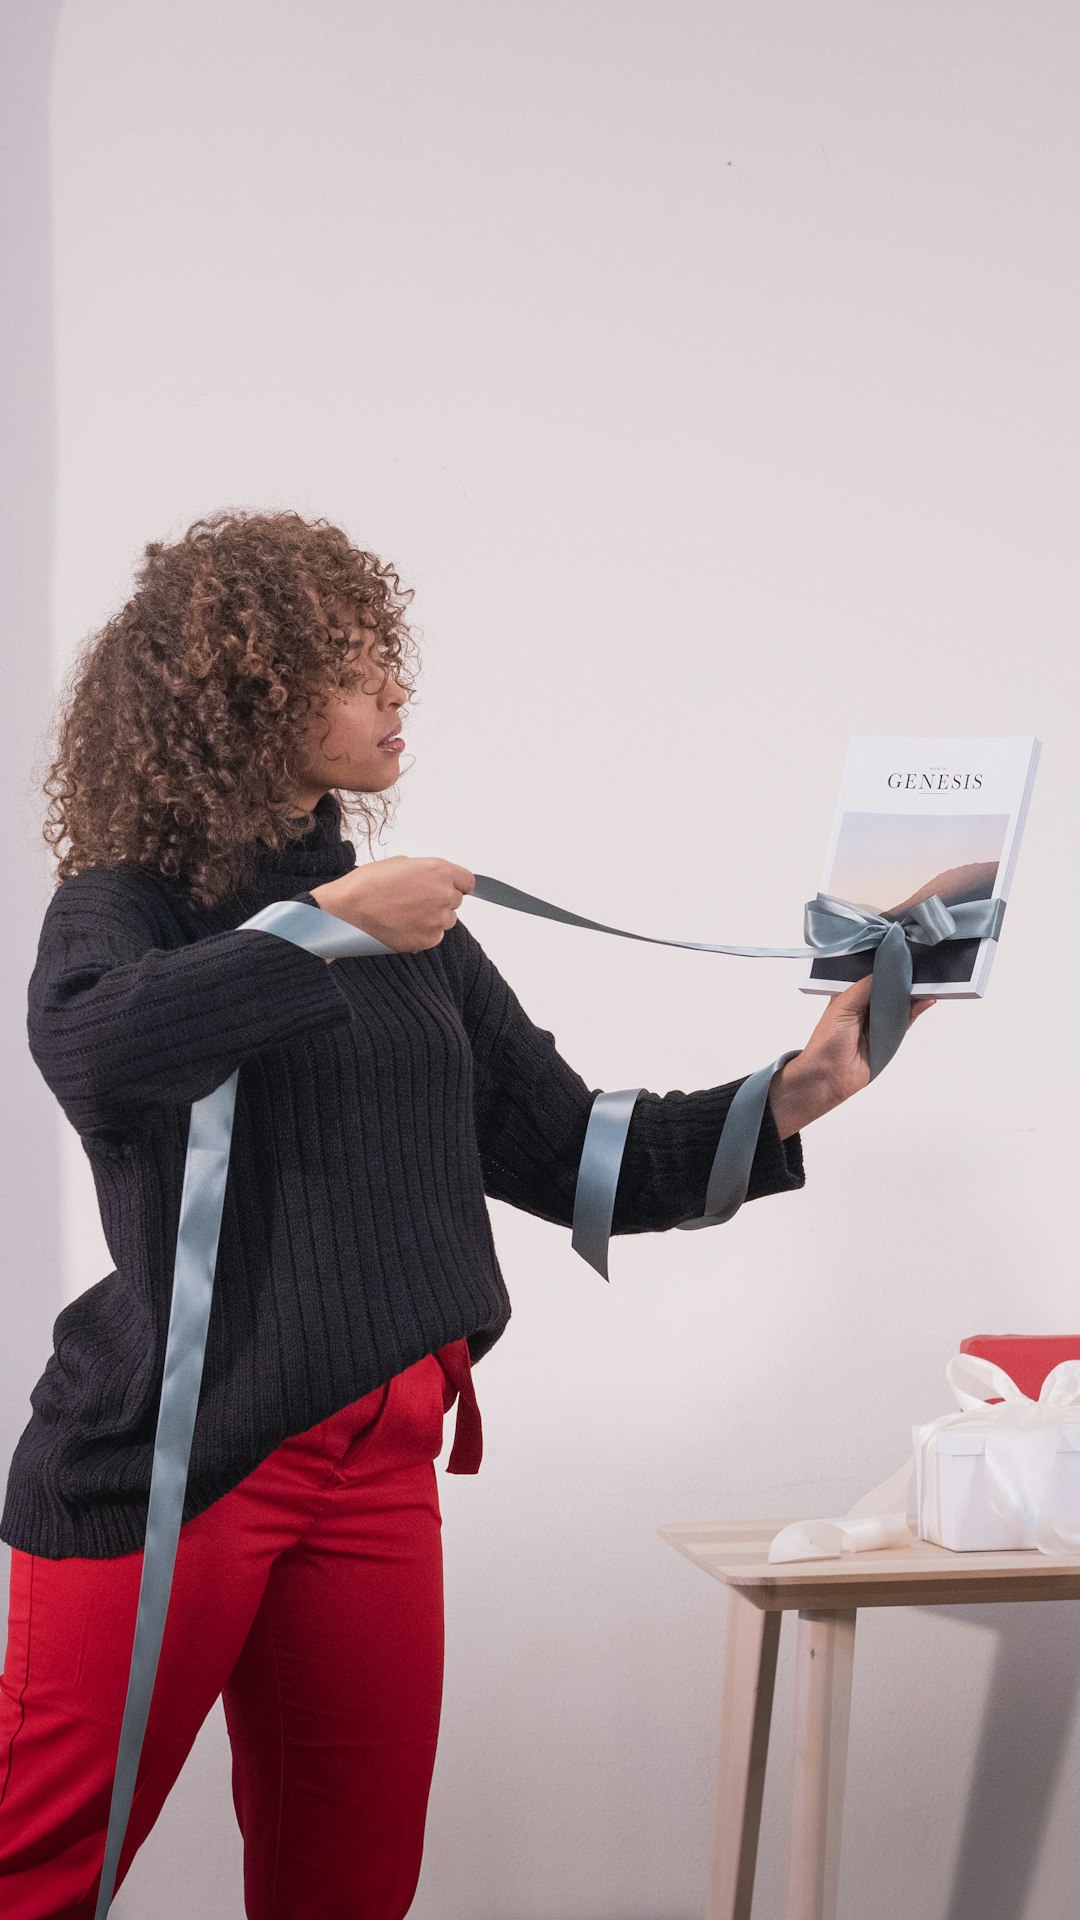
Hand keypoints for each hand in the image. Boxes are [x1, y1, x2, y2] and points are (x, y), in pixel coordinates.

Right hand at [310, 856, 475, 955]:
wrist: (347, 911)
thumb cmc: (367, 884)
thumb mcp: (401, 863)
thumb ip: (426, 871)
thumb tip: (435, 879)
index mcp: (439, 871)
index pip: (468, 881)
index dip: (456, 884)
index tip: (448, 887)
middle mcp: (443, 895)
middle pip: (456, 900)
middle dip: (441, 899)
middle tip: (415, 900)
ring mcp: (437, 920)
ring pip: (447, 919)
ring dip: (433, 917)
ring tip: (405, 913)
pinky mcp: (428, 940)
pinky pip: (435, 935)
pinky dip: (423, 932)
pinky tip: (402, 925)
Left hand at [769, 974, 936, 1134]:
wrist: (828, 1076)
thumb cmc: (828, 1039)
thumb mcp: (844, 1005)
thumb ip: (866, 987)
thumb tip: (889, 970)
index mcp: (850, 996)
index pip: (872, 977)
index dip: (886, 967)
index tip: (902, 953)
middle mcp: (865, 1007)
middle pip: (888, 989)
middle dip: (902, 979)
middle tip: (921, 964)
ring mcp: (879, 1023)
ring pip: (900, 1004)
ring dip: (913, 994)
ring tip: (928, 979)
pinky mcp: (889, 1038)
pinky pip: (905, 1021)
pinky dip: (916, 1010)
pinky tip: (927, 1000)